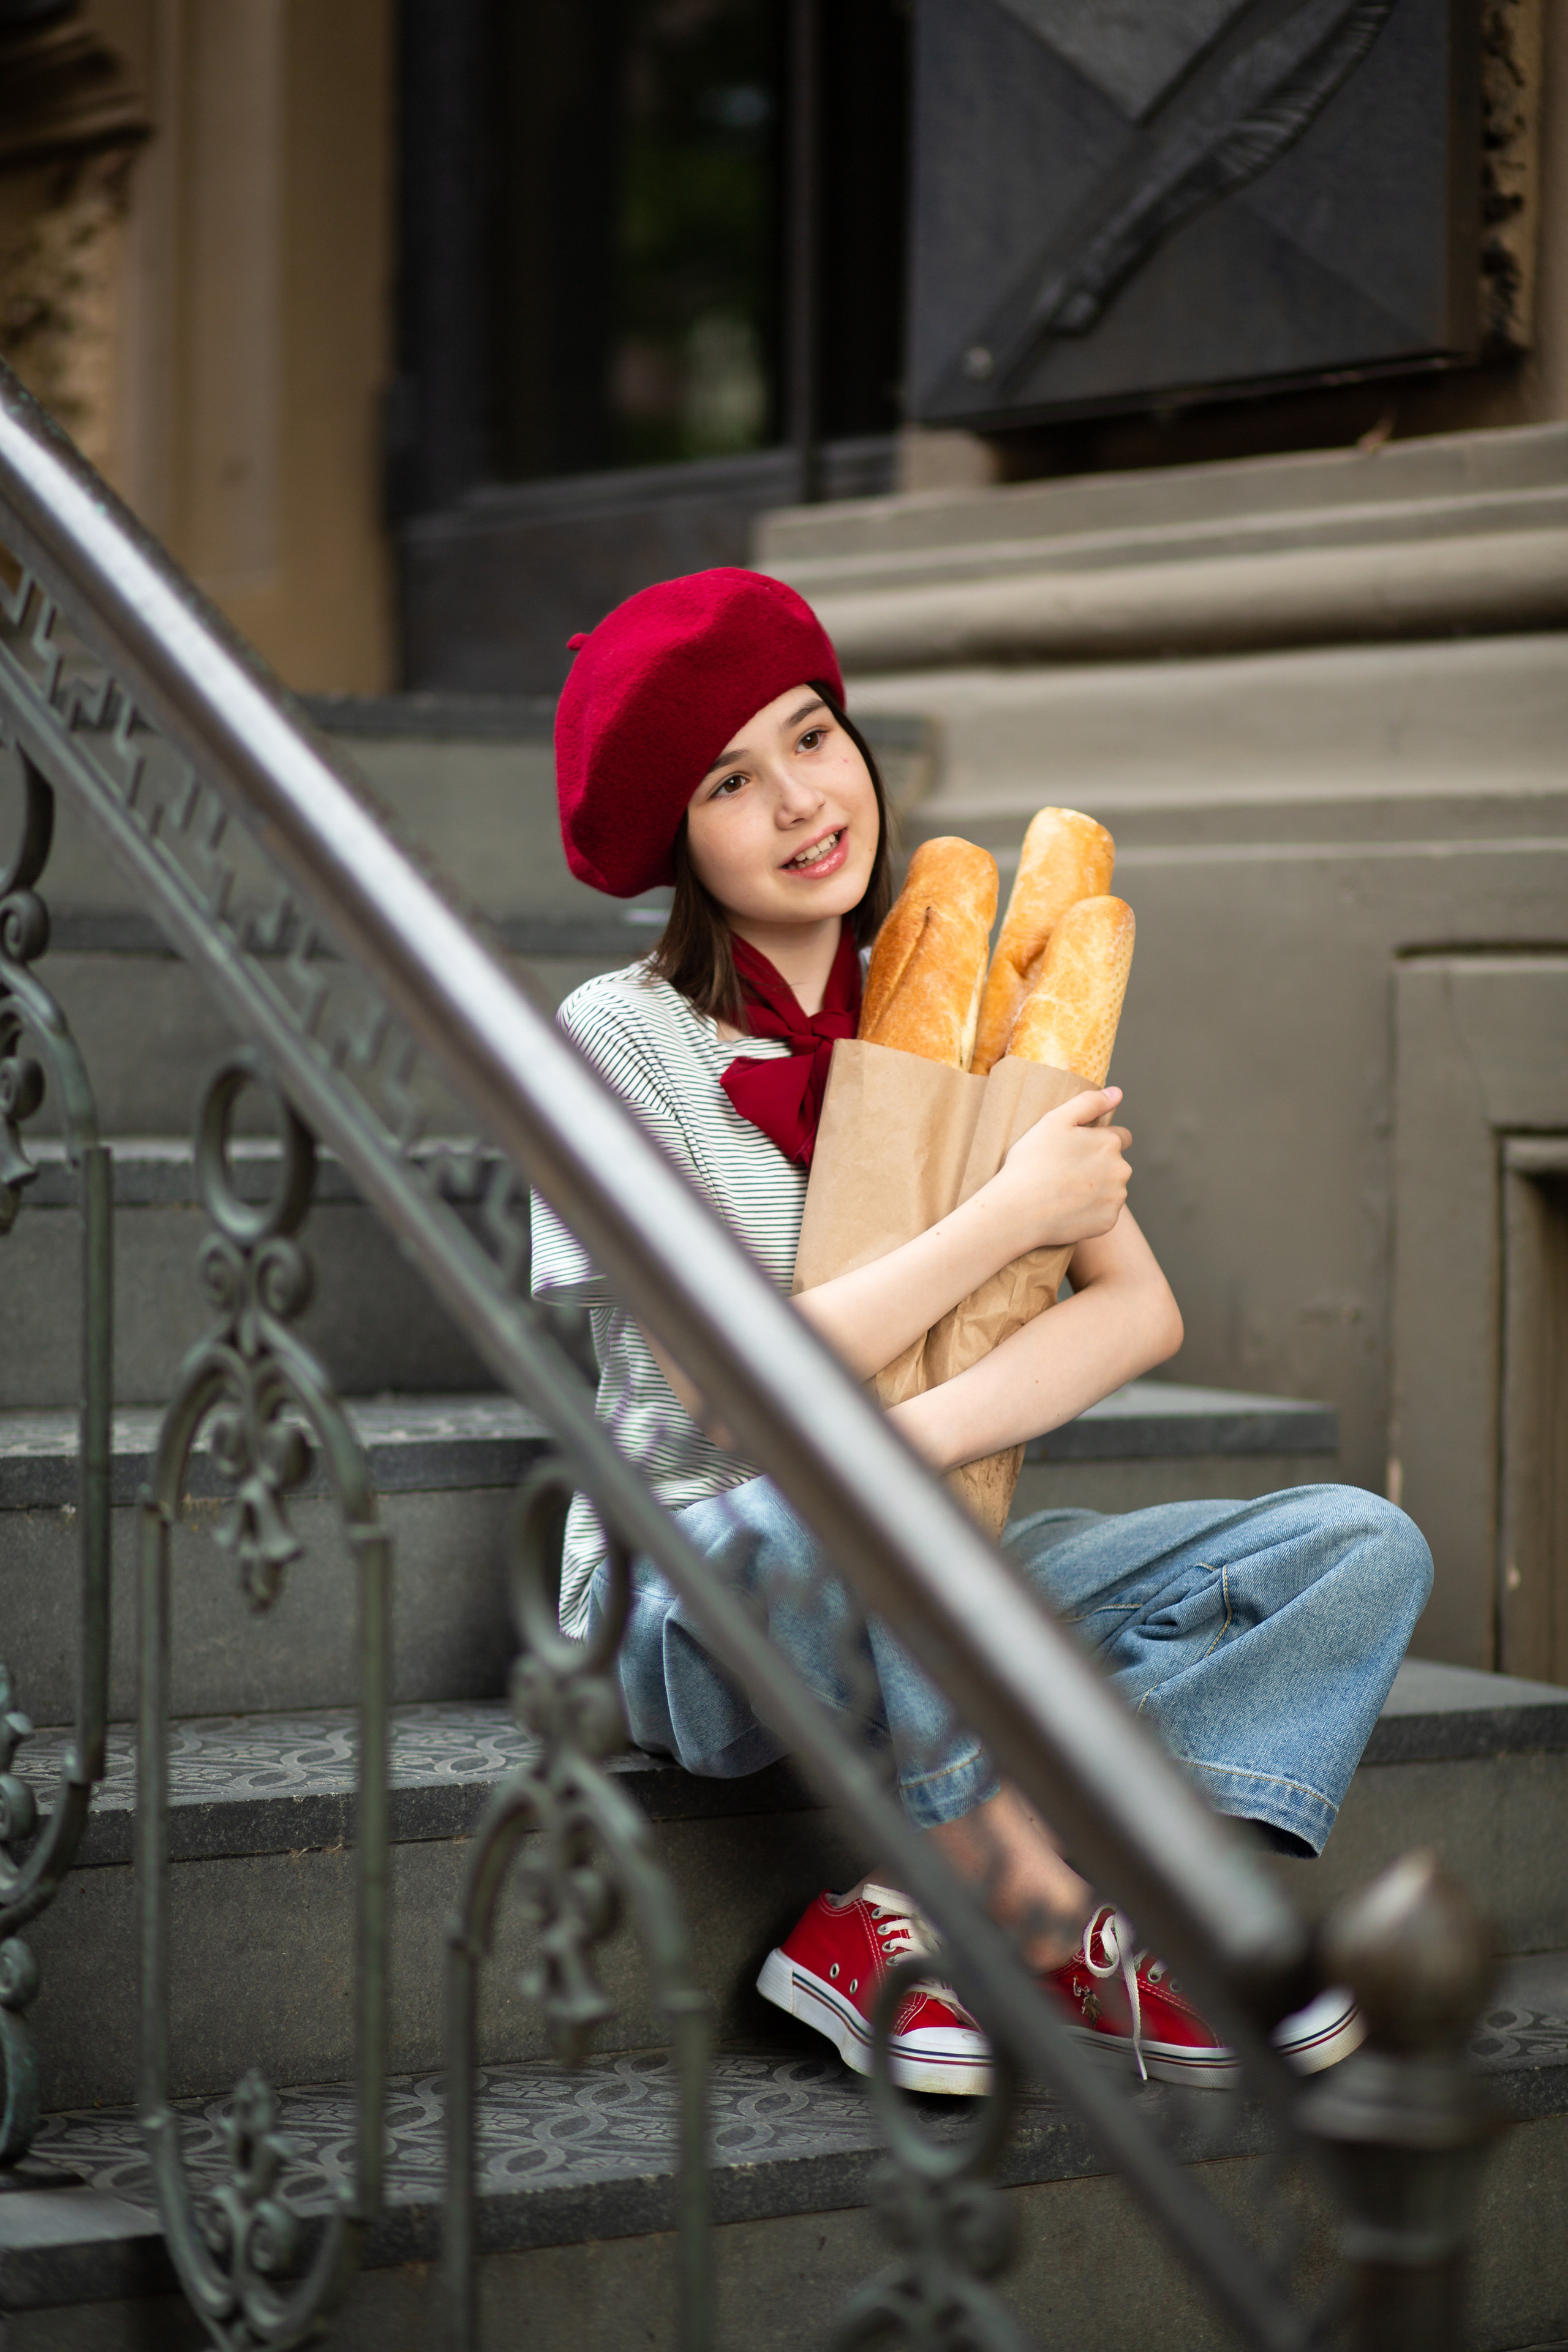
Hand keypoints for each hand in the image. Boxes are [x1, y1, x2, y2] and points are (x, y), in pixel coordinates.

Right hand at [989, 1086, 1130, 1251]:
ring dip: (1095, 1189)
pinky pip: (1104, 1213)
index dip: (1098, 1141)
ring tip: (1064, 1191)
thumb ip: (1089, 1102)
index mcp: (1110, 1143)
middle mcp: (1121, 1170)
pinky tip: (1067, 1209)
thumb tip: (1117, 1093)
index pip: (1120, 1137)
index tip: (1076, 1150)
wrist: (1018, 1211)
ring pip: (1111, 1189)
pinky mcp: (1107, 1222)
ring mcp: (1115, 1199)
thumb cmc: (1031, 1162)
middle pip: (1115, 1164)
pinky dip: (1090, 1211)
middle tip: (1065, 1171)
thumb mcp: (1054, 1121)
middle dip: (1098, 1165)